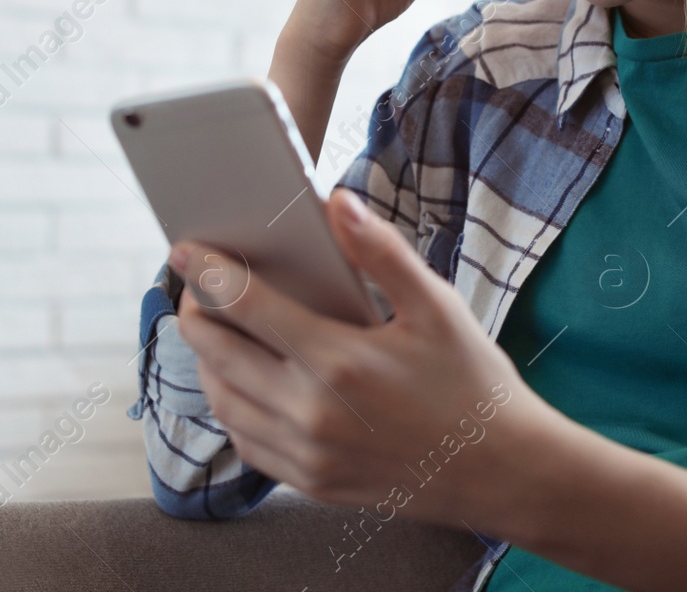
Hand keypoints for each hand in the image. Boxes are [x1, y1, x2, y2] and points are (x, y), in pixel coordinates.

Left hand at [167, 188, 545, 528]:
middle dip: (195, 315)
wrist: (502, 470)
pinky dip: (231, 409)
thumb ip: (382, 252)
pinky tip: (241, 385)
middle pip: (219, 356)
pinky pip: (247, 444)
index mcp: (340, 362)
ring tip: (212, 333)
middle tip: (192, 290)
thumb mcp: (438, 307)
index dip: (207, 273)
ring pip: (224, 403)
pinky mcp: (312, 483)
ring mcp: (308, 454)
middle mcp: (313, 413)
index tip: (183, 250)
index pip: (247, 307)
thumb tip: (336, 203)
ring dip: (206, 364)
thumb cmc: (473, 382)